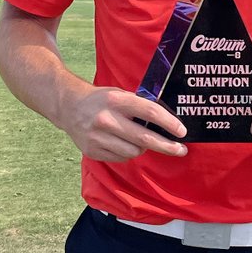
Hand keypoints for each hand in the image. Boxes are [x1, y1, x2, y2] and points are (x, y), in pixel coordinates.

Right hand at [64, 88, 187, 162]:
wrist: (69, 107)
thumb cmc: (101, 100)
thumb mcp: (119, 94)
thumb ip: (139, 106)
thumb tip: (167, 121)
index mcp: (116, 101)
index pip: (150, 113)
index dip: (169, 123)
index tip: (182, 131)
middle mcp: (107, 120)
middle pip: (145, 138)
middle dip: (167, 146)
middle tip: (181, 150)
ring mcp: (98, 137)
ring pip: (134, 151)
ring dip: (143, 148)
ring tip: (142, 141)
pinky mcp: (92, 151)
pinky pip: (121, 158)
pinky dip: (128, 153)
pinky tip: (124, 144)